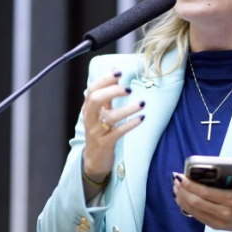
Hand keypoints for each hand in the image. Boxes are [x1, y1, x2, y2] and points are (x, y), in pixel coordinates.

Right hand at [82, 70, 144, 195]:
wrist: (93, 160)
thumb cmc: (100, 132)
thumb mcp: (99, 113)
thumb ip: (106, 95)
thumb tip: (115, 72)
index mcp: (88, 109)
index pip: (93, 89)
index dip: (105, 79)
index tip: (119, 72)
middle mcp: (90, 118)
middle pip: (96, 100)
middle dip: (112, 91)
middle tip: (128, 88)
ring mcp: (97, 132)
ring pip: (110, 117)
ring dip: (127, 109)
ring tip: (142, 104)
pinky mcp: (105, 143)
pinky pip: (118, 132)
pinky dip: (130, 124)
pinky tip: (142, 118)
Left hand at [173, 166, 231, 231]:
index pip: (206, 193)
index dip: (191, 185)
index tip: (182, 176)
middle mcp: (223, 212)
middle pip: (196, 202)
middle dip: (183, 190)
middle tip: (176, 180)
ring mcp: (217, 221)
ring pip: (193, 210)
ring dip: (181, 198)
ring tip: (176, 187)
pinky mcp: (214, 226)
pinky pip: (196, 216)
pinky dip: (186, 207)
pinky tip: (181, 198)